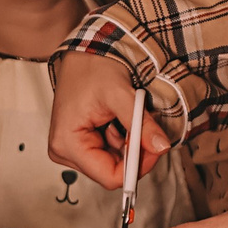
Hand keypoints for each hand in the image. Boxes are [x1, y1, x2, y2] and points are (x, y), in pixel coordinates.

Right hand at [48, 52, 170, 186]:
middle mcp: (66, 151)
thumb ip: (140, 124)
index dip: (137, 166)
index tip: (155, 146)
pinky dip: (123, 138)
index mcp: (67, 145)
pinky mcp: (81, 142)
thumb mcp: (120, 95)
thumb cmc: (93, 67)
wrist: (85, 52)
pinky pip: (110, 151)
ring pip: (114, 161)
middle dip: (134, 151)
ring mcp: (73, 148)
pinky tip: (121, 118)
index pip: (109, 176)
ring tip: (130, 115)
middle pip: (112, 170)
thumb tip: (162, 147)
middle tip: (145, 125)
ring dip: (129, 142)